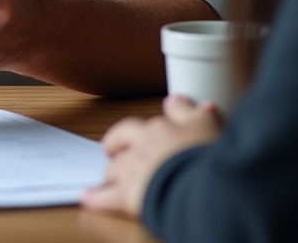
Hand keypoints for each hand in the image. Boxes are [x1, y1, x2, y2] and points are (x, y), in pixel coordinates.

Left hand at [81, 95, 221, 215]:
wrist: (205, 187)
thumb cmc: (210, 158)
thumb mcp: (207, 126)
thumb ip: (190, 112)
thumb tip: (174, 100)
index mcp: (159, 129)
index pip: (144, 125)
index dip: (142, 131)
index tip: (142, 134)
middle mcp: (142, 146)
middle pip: (120, 142)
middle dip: (115, 146)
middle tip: (113, 150)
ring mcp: (133, 171)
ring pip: (113, 168)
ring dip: (111, 172)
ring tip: (109, 178)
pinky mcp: (128, 196)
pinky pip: (106, 197)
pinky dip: (96, 198)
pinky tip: (87, 197)